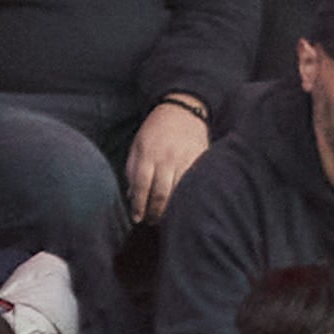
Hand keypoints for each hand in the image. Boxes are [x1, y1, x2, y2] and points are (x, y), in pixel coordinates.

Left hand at [127, 96, 208, 221]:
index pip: (141, 186)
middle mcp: (166, 158)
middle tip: (152, 222)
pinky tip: (185, 206)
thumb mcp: (137, 145)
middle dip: (155, 212)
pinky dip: (189, 197)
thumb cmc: (156, 130)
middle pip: (160, 193)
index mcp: (147, 154)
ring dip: (172, 209)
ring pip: (178, 192)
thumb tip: (132, 195)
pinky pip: (194, 184)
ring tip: (167, 219)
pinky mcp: (201, 161)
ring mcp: (185, 160)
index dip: (138, 205)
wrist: (182, 111)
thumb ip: (132, 169)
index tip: (137, 218)